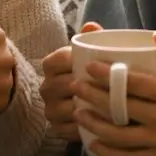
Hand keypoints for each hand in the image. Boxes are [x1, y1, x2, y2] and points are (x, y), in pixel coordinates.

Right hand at [39, 21, 101, 140]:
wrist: (93, 100)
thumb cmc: (94, 71)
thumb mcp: (93, 54)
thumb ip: (92, 38)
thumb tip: (91, 26)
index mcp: (51, 65)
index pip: (56, 60)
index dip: (74, 62)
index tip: (97, 64)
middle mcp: (46, 87)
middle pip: (62, 85)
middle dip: (85, 86)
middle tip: (109, 86)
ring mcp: (50, 109)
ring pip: (67, 108)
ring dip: (87, 107)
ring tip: (109, 105)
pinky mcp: (57, 129)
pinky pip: (69, 129)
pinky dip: (86, 126)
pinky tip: (102, 123)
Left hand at [74, 31, 155, 155]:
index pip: (132, 83)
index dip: (107, 75)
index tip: (88, 67)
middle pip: (120, 108)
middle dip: (93, 97)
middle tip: (74, 86)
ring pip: (120, 136)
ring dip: (95, 125)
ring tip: (78, 113)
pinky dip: (109, 153)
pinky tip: (93, 144)